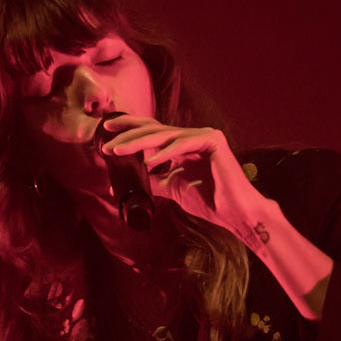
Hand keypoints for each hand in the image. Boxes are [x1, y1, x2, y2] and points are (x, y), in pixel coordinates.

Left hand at [99, 114, 259, 231]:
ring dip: (139, 143)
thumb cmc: (209, 201)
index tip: (106, 130)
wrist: (234, 213)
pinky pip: (183, 144)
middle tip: (106, 144)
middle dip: (128, 135)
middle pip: (154, 130)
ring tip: (118, 151)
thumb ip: (154, 181)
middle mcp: (192, 135)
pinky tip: (148, 162)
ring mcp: (203, 135)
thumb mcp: (173, 188)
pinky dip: (164, 153)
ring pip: (165, 135)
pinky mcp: (213, 141)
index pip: (152, 131)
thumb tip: (128, 183)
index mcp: (182, 144)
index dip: (129, 128)